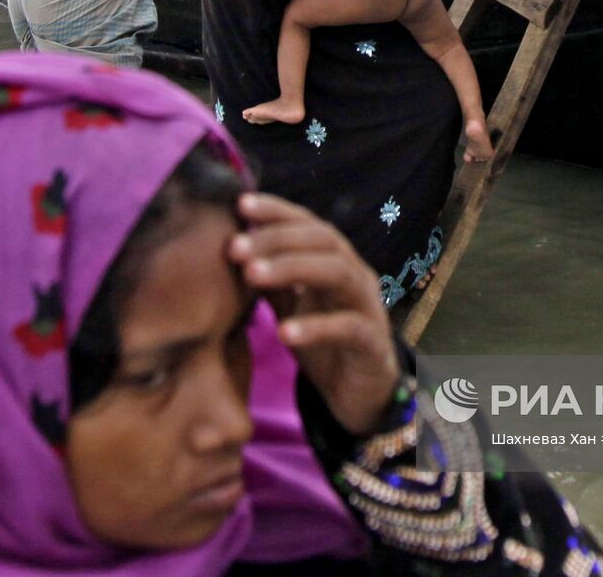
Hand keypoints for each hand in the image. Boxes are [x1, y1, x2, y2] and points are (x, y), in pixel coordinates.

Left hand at [230, 193, 399, 437]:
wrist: (360, 396)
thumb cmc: (324, 345)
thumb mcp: (292, 308)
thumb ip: (271, 280)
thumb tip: (230, 250)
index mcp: (335, 262)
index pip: (309, 223)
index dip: (278, 210)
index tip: (240, 205)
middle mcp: (356, 275)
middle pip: (323, 239)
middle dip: (277, 238)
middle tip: (234, 248)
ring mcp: (368, 307)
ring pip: (339, 272)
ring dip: (292, 268)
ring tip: (252, 276)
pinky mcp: (373, 344)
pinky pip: (348, 327)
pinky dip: (315, 326)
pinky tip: (282, 332)